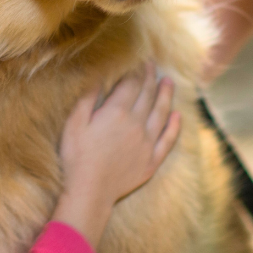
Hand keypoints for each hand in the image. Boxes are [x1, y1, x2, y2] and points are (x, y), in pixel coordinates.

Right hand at [53, 64, 180, 245]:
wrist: (90, 192)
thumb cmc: (77, 156)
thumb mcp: (74, 123)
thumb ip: (88, 98)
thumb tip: (100, 77)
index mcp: (117, 112)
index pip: (131, 84)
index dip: (136, 71)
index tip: (138, 61)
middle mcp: (136, 124)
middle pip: (148, 95)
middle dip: (150, 77)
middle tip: (152, 65)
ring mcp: (147, 143)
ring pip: (161, 113)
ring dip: (166, 95)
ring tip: (169, 82)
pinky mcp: (151, 161)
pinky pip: (168, 140)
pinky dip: (174, 127)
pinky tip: (178, 116)